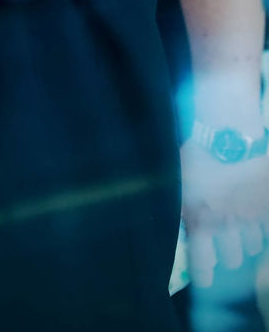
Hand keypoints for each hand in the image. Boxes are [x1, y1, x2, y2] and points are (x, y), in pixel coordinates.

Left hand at [180, 138, 268, 287]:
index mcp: (200, 220)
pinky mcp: (263, 211)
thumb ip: (174, 198)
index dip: (204, 275)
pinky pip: (263, 232)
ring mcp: (248, 219)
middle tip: (222, 244)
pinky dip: (258, 229)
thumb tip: (157, 207)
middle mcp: (225, 226)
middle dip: (228, 254)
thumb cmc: (198, 154)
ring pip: (250, 246)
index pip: (202, 264)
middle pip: (232, 259)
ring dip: (244, 240)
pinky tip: (251, 217)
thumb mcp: (178, 176)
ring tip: (237, 227)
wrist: (231, 137)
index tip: (204, 279)